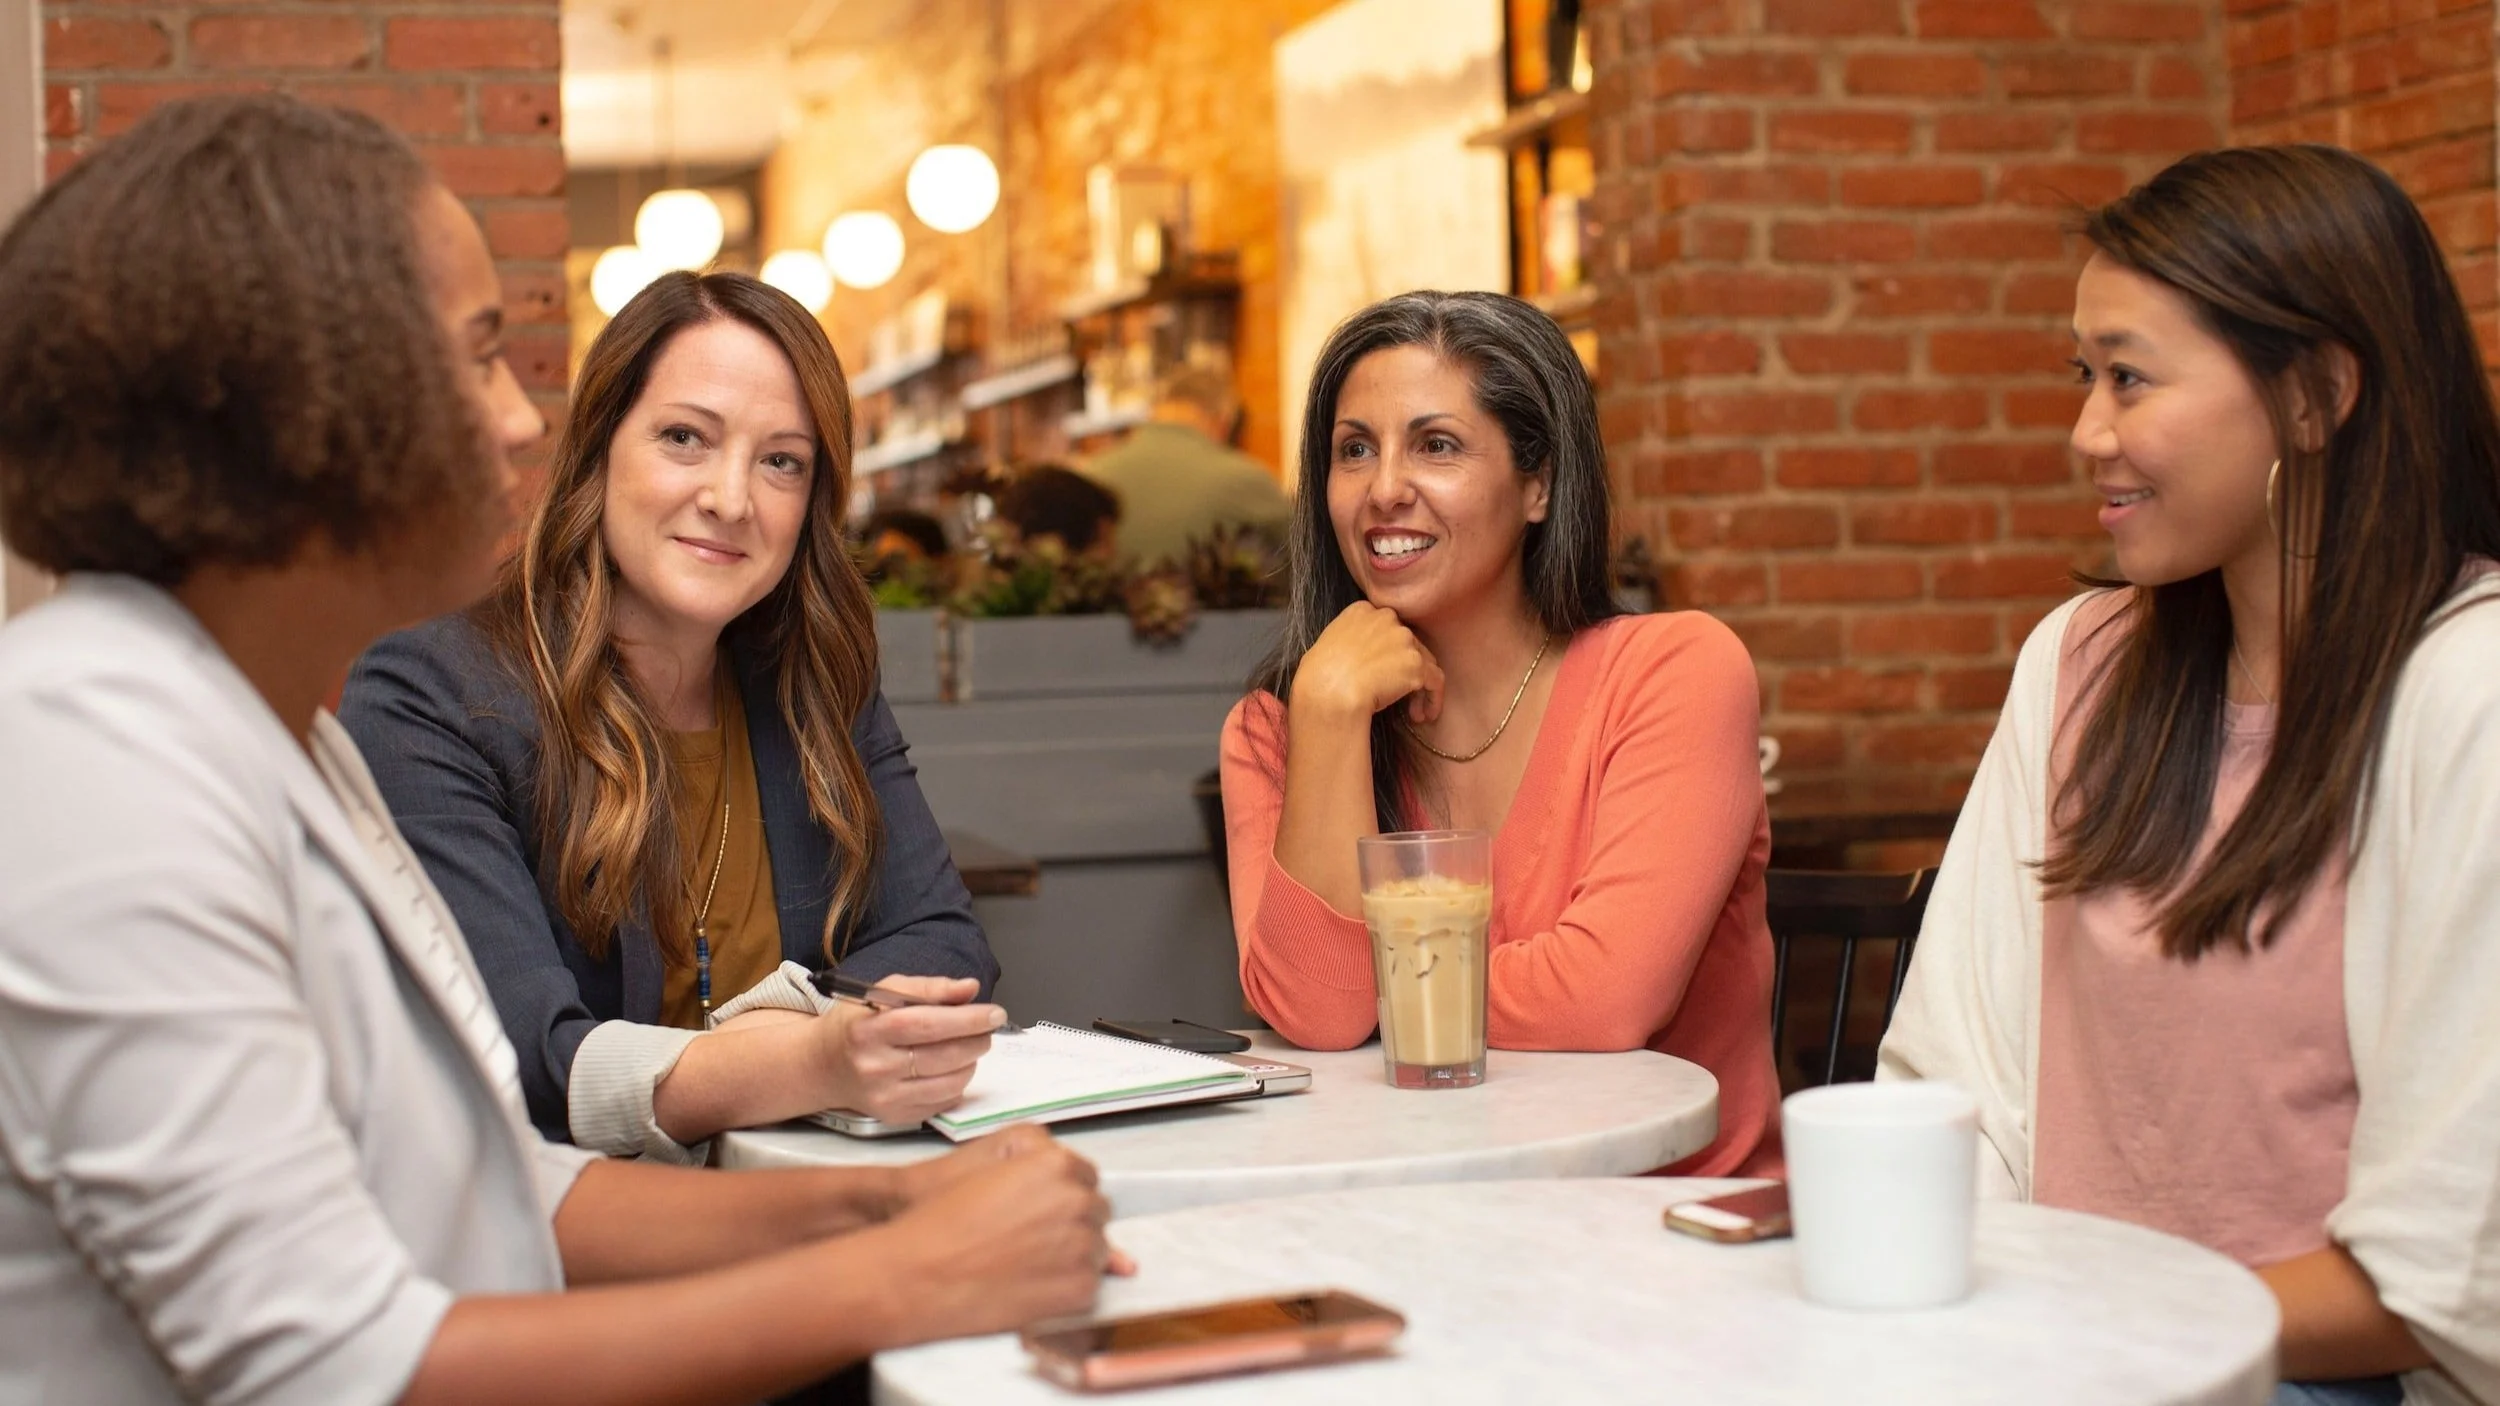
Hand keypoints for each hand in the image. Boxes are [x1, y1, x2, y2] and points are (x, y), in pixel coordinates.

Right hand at [816, 975, 1000, 1124]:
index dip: (966, 1019)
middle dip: (977, 1040)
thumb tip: (970, 989)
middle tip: (988, 1029)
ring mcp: (885, 1097)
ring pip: (949, 1083)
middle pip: (943, 1056)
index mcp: (868, 1030)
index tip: (994, 1013)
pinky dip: (958, 1083)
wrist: (823, 1066)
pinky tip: (952, 1068)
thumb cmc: (857, 1023)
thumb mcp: (883, 992)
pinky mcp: (895, 1117)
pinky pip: (943, 1102)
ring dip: (972, 1062)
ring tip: (970, 1046)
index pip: (926, 1024)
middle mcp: (875, 1067)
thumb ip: (929, 988)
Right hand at [878, 1136, 1118, 1340]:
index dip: (1060, 1194)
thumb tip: (1076, 1184)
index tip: (1040, 1210)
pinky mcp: (1080, 1288)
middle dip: (1070, 1223)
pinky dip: (1066, 1287)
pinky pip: (1090, 1285)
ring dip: (1071, 1255)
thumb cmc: (943, 1221)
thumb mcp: (991, 1167)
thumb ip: (1041, 1167)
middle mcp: (1078, 1202)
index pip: (1086, 1177)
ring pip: (1097, 1249)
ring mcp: (1084, 1247)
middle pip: (1095, 1211)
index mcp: (1057, 1165)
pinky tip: (1029, 1284)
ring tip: (1024, 1263)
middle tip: (1028, 1238)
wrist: (918, 1274)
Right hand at [1289, 601, 1443, 724]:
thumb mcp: (1327, 644)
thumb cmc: (1318, 676)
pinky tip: (1425, 715)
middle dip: (1406, 669)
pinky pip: (1435, 681)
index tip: (1386, 672)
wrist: (1328, 692)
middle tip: (1400, 694)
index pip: (1386, 628)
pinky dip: (1433, 699)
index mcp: (1362, 611)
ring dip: (1419, 688)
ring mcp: (1404, 639)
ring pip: (1424, 662)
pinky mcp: (1416, 664)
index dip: (1389, 652)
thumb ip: (1348, 640)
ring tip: (1413, 712)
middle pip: (1408, 643)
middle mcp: (1386, 618)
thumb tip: (1356, 658)